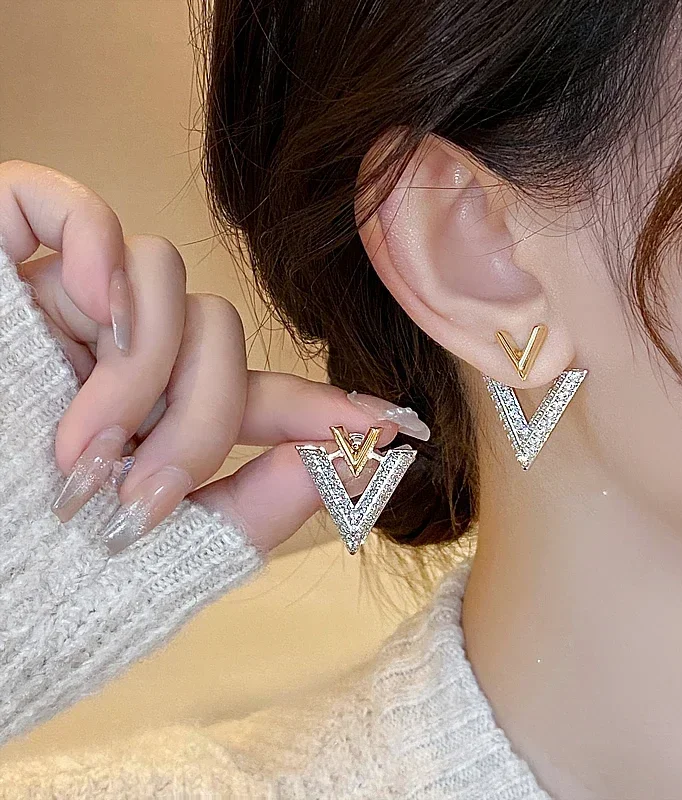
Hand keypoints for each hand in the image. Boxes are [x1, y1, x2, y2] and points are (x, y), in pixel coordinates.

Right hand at [0, 160, 428, 554]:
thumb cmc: (33, 580)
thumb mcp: (163, 555)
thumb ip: (256, 508)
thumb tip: (348, 462)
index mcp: (152, 421)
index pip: (258, 396)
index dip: (325, 404)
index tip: (391, 423)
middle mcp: (116, 358)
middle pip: (220, 338)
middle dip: (202, 416)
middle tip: (146, 491)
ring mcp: (60, 308)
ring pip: (168, 281)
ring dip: (141, 370)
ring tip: (86, 445)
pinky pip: (68, 207)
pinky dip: (96, 247)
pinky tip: (92, 304)